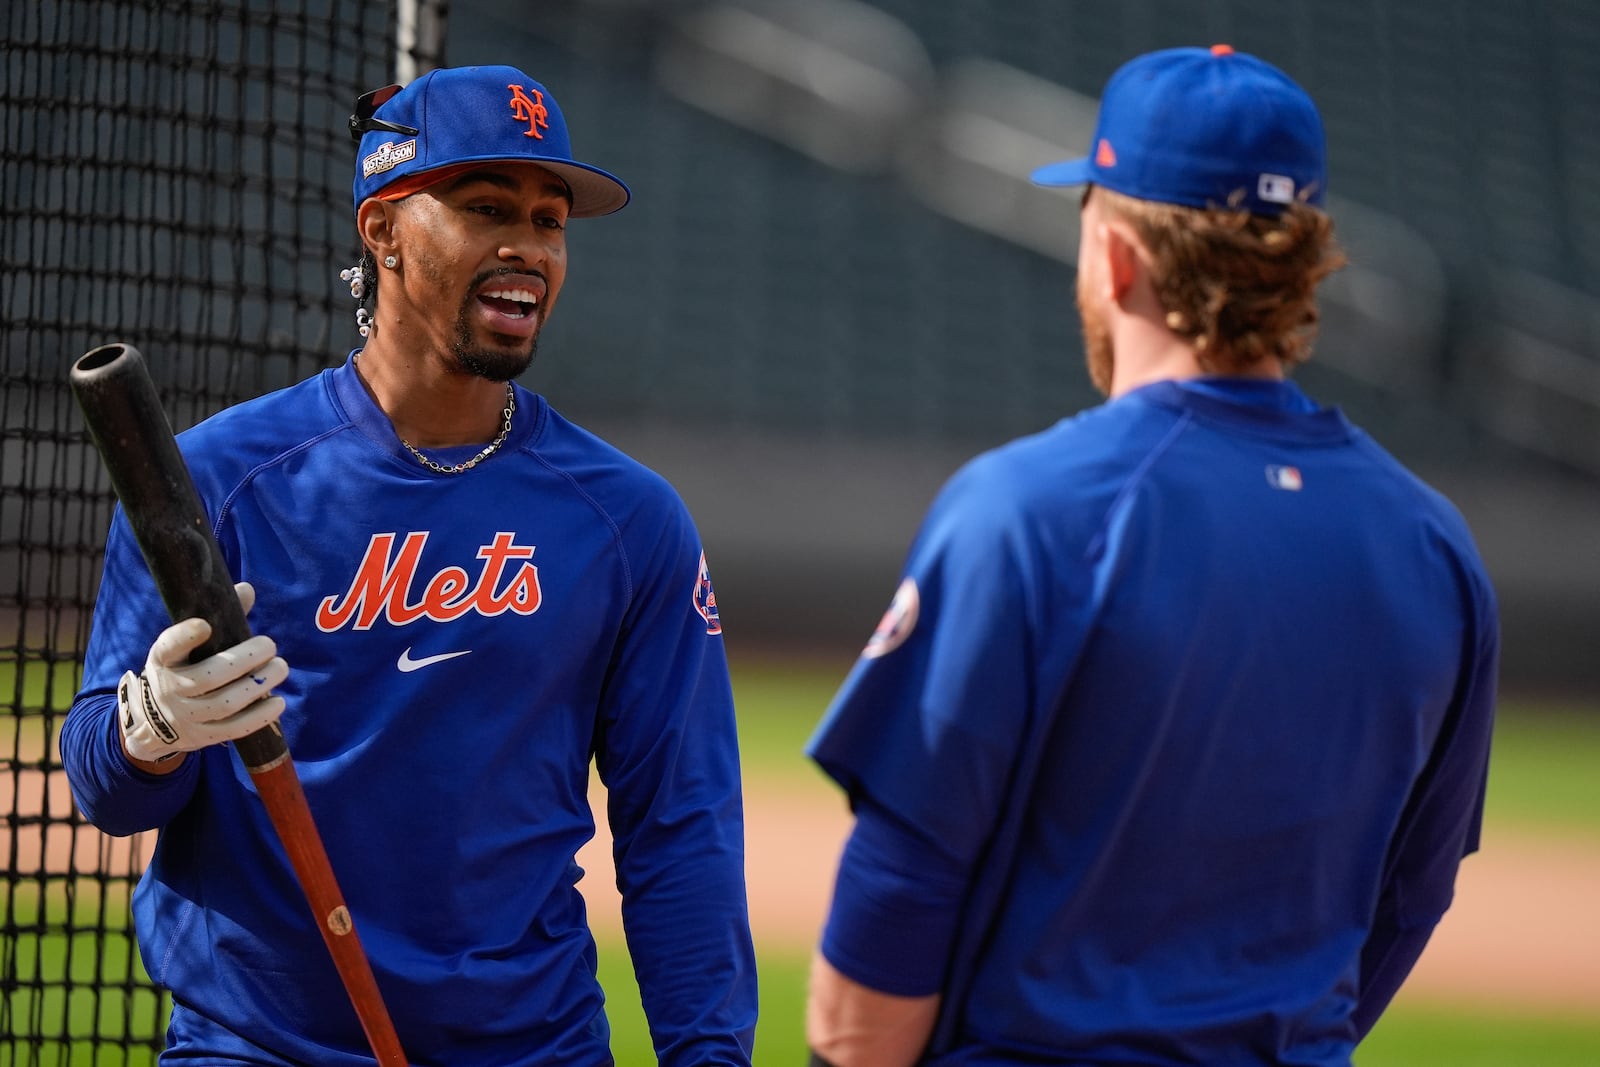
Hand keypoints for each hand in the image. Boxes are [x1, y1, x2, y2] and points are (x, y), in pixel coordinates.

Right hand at [117, 582, 288, 765]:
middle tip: (270, 645)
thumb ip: (218, 617)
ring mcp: (186, 716)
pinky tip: (279, 701)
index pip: (167, 647)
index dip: (184, 637)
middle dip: (244, 660)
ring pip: (224, 703)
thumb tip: (246, 590)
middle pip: (207, 677)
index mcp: (163, 660)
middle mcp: (170, 689)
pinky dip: (259, 716)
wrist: (154, 721)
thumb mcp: (187, 646)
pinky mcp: (203, 736)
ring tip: (280, 668)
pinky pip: (233, 729)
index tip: (205, 625)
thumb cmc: (183, 669)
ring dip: (258, 685)